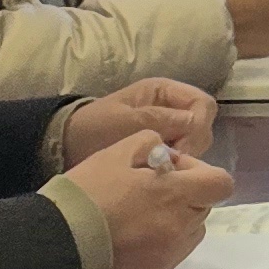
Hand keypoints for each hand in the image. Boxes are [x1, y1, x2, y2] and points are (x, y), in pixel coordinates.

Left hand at [60, 78, 216, 164]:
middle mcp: (172, 107)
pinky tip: (161, 176)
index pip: (202, 104)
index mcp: (164, 92)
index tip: (182, 150)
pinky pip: (182, 156)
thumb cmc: (93, 128)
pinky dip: (176, 166)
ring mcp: (168, 129)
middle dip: (192, 144)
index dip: (198, 126)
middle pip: (202, 124)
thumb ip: (160, 119)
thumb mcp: (124, 121)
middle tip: (171, 165)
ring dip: (185, 157)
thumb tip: (195, 123)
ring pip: (195, 143)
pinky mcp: (162, 149)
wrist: (66, 146)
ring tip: (163, 171)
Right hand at [66, 133, 234, 268]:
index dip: (202, 173)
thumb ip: (151, 144)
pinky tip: (133, 237)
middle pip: (203, 206)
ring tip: (141, 215)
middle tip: (150, 190)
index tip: (173, 171)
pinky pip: (172, 253)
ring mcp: (169, 254)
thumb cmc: (87, 194)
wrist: (57, 245)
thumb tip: (168, 156)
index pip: (221, 184)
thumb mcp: (116, 153)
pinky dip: (162, 242)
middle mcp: (180, 227)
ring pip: (190, 231)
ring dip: (176, 219)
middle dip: (186, 194)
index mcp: (176, 195)